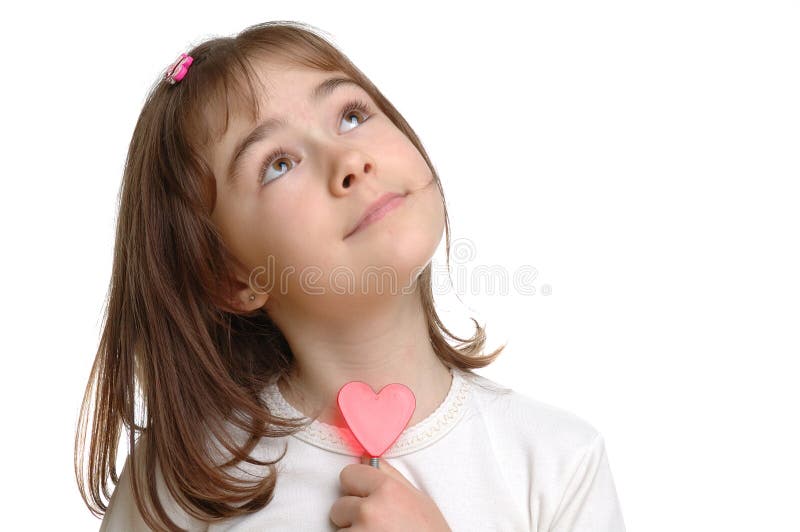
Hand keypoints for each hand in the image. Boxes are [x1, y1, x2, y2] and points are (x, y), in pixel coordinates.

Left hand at [330, 455, 451, 531]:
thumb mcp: (419, 500)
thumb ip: (391, 477)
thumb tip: (368, 458)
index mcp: (387, 490)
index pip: (349, 473)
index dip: (356, 486)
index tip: (364, 495)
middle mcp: (370, 510)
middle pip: (339, 503)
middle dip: (352, 514)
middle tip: (375, 525)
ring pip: (340, 528)